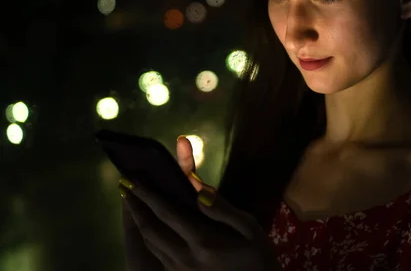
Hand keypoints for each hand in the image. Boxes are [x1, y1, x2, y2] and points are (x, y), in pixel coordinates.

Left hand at [118, 137, 279, 270]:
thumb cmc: (258, 256)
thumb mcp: (249, 227)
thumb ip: (222, 208)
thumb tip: (197, 187)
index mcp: (202, 241)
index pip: (166, 213)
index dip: (146, 195)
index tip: (131, 179)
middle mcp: (185, 258)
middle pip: (151, 229)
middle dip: (135, 206)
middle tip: (125, 186)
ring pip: (151, 243)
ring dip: (138, 221)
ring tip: (132, 202)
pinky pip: (158, 255)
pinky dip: (148, 236)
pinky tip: (149, 226)